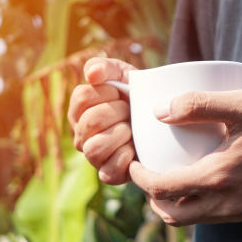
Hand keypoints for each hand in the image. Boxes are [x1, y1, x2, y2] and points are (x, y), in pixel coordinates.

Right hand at [68, 57, 137, 183]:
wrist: (161, 120)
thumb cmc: (137, 96)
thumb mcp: (123, 74)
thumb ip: (104, 67)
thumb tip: (91, 74)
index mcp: (80, 109)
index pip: (82, 97)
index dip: (107, 92)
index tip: (121, 93)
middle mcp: (81, 134)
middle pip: (90, 123)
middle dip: (118, 113)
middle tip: (130, 111)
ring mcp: (93, 156)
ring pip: (94, 149)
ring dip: (120, 135)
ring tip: (132, 130)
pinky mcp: (109, 174)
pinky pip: (107, 172)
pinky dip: (124, 159)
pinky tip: (134, 149)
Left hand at [129, 90, 241, 225]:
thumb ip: (199, 104)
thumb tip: (160, 112)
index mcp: (219, 177)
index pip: (163, 189)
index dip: (140, 177)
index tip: (134, 161)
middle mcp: (226, 203)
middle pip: (171, 215)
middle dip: (151, 198)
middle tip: (147, 173)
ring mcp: (240, 212)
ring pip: (191, 220)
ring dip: (172, 205)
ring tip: (168, 178)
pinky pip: (212, 218)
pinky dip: (195, 205)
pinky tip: (198, 182)